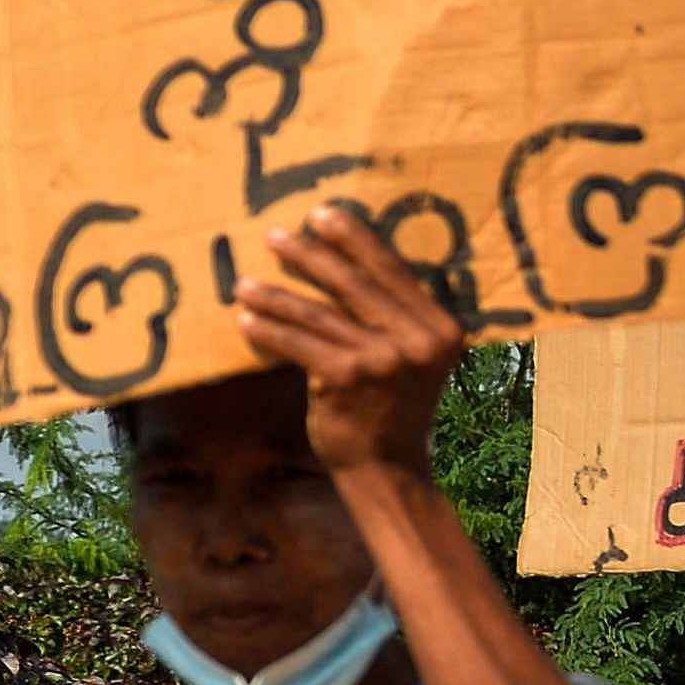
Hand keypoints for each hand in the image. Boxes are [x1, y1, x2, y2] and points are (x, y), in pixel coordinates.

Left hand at [229, 202, 467, 482]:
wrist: (387, 469)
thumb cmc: (392, 408)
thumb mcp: (411, 360)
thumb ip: (395, 319)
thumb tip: (342, 262)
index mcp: (441, 330)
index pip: (392, 271)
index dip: (355, 239)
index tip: (321, 215)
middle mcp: (419, 341)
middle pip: (354, 283)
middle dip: (309, 255)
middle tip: (276, 235)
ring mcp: (384, 360)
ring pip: (318, 312)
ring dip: (274, 295)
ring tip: (243, 284)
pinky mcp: (346, 378)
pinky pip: (297, 342)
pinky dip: (268, 329)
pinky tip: (245, 321)